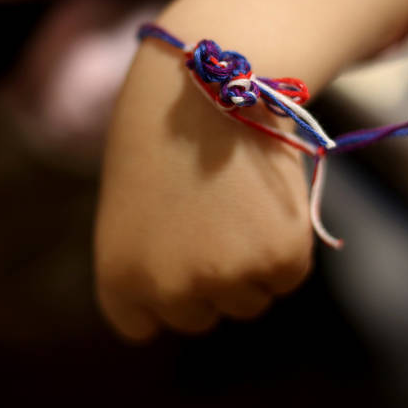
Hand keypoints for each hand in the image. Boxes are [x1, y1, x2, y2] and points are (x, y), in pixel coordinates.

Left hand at [93, 43, 313, 341]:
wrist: (208, 81)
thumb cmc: (165, 134)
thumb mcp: (133, 207)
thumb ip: (153, 261)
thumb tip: (198, 291)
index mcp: (120, 279)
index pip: (143, 325)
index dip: (163, 289)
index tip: (174, 249)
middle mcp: (169, 290)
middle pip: (201, 317)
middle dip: (211, 277)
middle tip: (211, 212)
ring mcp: (226, 277)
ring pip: (249, 301)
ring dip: (250, 262)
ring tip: (234, 197)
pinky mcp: (279, 258)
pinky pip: (287, 276)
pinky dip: (285, 243)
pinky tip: (264, 195)